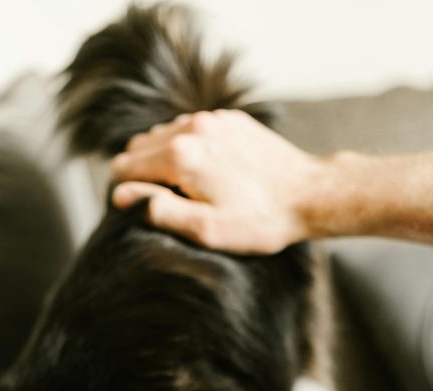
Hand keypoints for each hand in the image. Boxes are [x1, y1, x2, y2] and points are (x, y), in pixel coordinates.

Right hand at [110, 109, 330, 253]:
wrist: (310, 194)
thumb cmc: (259, 220)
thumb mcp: (205, 229)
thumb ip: (158, 211)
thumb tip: (122, 195)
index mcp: (180, 155)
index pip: (123, 167)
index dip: (126, 192)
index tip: (144, 210)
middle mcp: (192, 128)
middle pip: (138, 148)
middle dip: (142, 174)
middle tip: (167, 203)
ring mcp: (212, 119)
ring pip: (162, 136)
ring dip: (164, 160)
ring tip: (189, 189)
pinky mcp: (230, 119)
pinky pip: (191, 130)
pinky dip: (190, 148)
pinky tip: (211, 173)